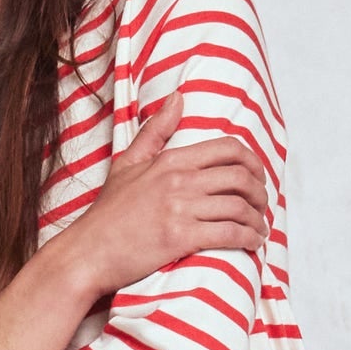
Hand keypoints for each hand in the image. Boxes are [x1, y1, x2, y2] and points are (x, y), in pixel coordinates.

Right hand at [60, 92, 269, 298]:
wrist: (88, 252)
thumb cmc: (108, 213)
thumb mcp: (127, 163)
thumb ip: (155, 131)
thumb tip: (179, 97)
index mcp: (170, 160)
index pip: (228, 149)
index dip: (253, 163)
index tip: (257, 179)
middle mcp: (178, 180)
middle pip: (240, 176)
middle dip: (260, 193)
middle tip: (262, 207)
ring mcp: (179, 209)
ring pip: (239, 207)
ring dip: (258, 220)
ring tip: (259, 230)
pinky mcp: (180, 237)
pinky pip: (229, 234)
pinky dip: (248, 239)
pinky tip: (252, 244)